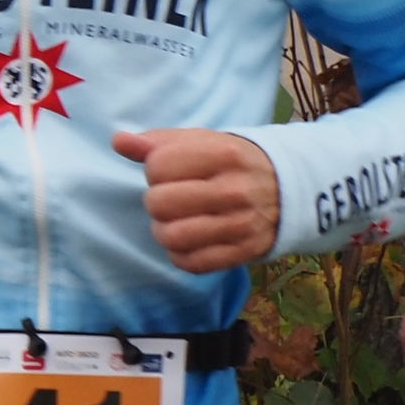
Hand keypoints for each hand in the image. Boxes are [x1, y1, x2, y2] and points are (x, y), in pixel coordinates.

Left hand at [113, 129, 279, 273]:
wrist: (286, 189)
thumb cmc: (229, 162)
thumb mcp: (199, 142)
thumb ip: (156, 141)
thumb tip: (119, 141)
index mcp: (224, 154)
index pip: (158, 166)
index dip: (155, 170)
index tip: (171, 172)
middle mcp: (236, 190)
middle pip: (159, 203)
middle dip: (156, 201)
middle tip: (172, 198)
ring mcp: (243, 224)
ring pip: (172, 236)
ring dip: (164, 230)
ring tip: (175, 221)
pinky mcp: (245, 252)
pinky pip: (192, 263)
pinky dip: (181, 254)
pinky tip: (189, 240)